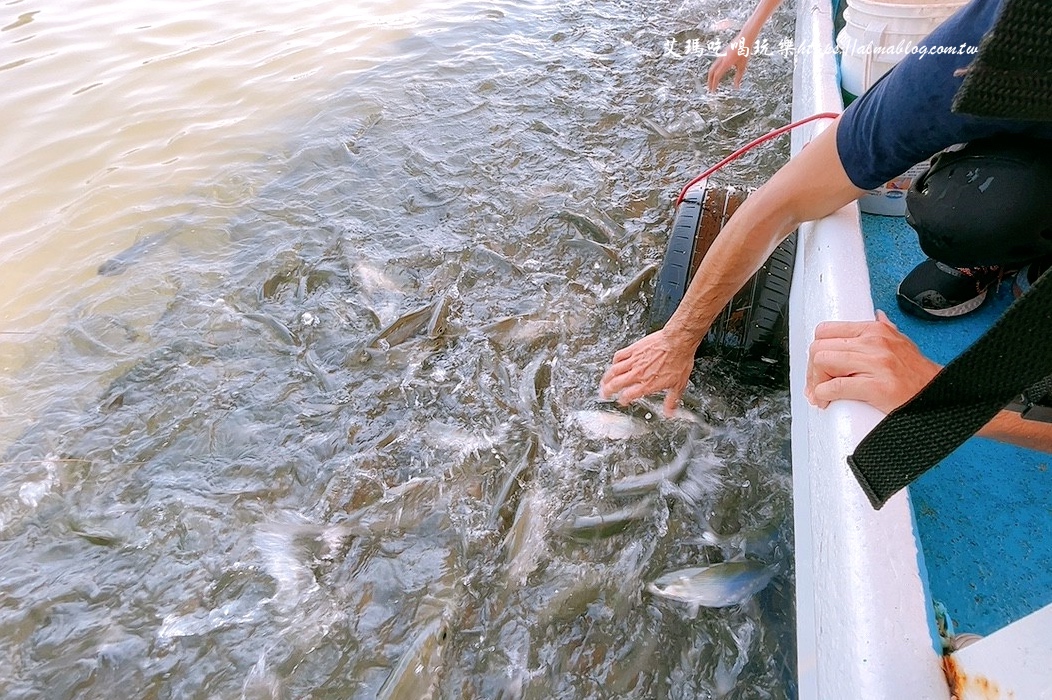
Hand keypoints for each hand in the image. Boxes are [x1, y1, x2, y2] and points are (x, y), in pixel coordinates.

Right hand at [599, 329, 695, 415]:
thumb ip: (671, 400)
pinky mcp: (634, 349)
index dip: (623, 400)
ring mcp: (634, 361)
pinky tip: (614, 362)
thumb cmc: (679, 360)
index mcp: (647, 384)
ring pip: (614, 371)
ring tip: (603, 381)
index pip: (629, 395)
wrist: (677, 342)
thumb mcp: (679, 385)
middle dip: (608, 390)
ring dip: (607, 377)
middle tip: (604, 394)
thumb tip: (669, 412)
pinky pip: (619, 355)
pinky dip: (614, 361)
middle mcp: (638, 374)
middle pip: (616, 384)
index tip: (622, 401)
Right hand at [707, 37, 749, 90]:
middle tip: (710, 89)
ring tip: (712, 83)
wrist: (745, 38)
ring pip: (712, 67)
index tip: (713, 91)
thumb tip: (736, 87)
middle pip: (711, 72)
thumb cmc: (745, 51)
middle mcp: (721, 59)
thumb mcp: (743, 66)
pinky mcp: (722, 53)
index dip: (714, 84)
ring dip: (711, 76)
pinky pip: (715, 64)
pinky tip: (717, 74)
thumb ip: (738, 77)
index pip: (716, 76)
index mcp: (726, 63)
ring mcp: (721, 55)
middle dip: (709, 81)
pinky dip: (714, 71)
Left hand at [805, 311, 941, 413]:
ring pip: (823, 362)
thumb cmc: (919, 375)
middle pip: (820, 347)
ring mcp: (875, 363)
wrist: (942, 396)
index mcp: (874, 330)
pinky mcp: (877, 387)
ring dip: (815, 382)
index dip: (816, 350)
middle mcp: (874, 342)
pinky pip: (835, 386)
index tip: (817, 366)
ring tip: (821, 395)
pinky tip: (828, 400)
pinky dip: (824, 395)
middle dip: (812, 369)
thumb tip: (876, 315)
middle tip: (815, 384)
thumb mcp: (902, 342)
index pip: (826, 330)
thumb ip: (886, 329)